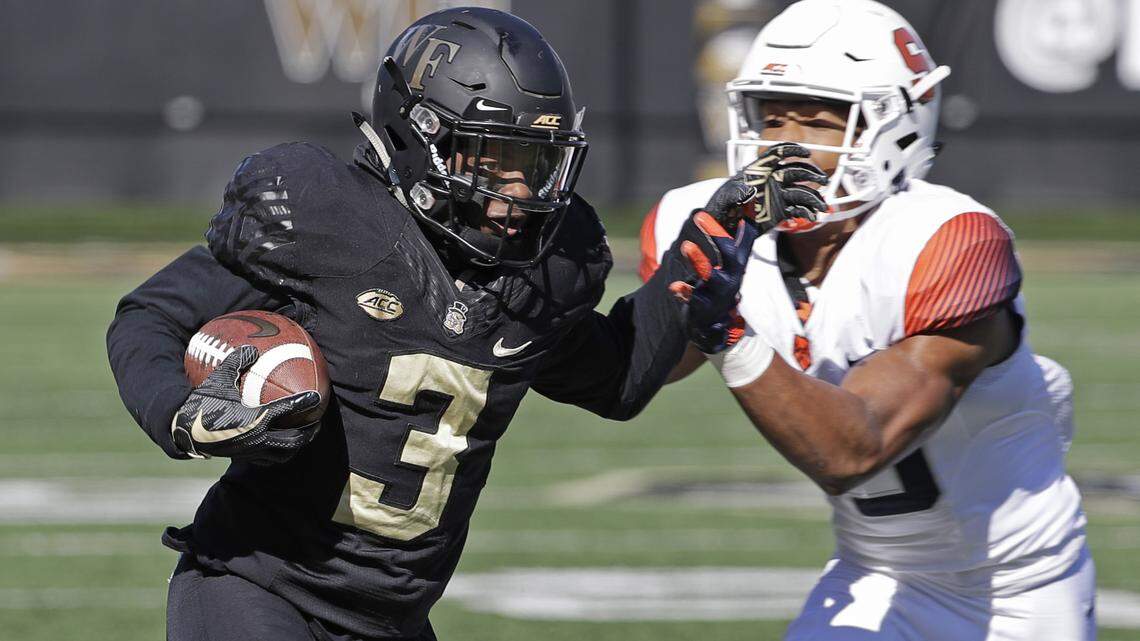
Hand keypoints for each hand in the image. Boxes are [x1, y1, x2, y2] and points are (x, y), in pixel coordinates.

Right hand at [171, 345, 321, 463]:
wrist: (183, 431)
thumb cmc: (201, 402)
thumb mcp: (218, 378)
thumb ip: (236, 362)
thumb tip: (251, 348)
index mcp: (256, 417)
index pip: (288, 409)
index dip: (305, 402)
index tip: (317, 396)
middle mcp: (258, 437)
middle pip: (294, 438)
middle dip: (308, 431)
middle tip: (315, 422)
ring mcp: (252, 451)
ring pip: (283, 453)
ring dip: (295, 446)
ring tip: (302, 437)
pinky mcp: (243, 458)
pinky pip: (267, 460)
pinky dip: (277, 454)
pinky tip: (277, 447)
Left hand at [668, 212, 759, 353]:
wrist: (712, 328)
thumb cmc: (719, 287)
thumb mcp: (730, 264)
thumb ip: (737, 238)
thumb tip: (747, 204)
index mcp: (737, 265)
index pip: (745, 241)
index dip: (747, 223)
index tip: (746, 201)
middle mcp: (731, 278)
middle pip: (730, 254)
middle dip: (716, 234)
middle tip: (699, 215)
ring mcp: (717, 294)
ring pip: (712, 277)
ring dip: (699, 260)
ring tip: (685, 246)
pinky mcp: (701, 308)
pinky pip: (693, 300)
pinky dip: (684, 292)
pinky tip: (674, 287)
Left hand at [706, 143, 828, 232]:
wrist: (724, 226)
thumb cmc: (722, 207)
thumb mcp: (727, 196)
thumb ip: (738, 191)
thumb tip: (749, 190)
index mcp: (759, 172)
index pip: (777, 154)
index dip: (792, 150)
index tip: (805, 152)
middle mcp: (771, 181)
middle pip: (796, 171)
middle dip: (811, 173)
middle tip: (822, 180)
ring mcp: (777, 196)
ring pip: (801, 192)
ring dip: (814, 197)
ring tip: (822, 207)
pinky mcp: (780, 211)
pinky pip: (798, 209)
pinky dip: (806, 212)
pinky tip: (811, 216)